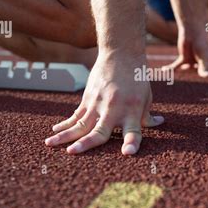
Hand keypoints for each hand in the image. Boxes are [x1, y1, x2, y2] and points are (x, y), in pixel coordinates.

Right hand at [45, 52, 163, 154]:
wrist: (121, 54)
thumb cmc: (137, 79)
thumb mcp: (146, 97)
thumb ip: (147, 115)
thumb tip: (157, 124)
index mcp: (133, 110)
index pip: (134, 130)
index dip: (131, 142)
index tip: (128, 153)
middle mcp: (114, 109)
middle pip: (99, 130)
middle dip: (86, 143)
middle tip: (73, 152)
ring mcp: (98, 103)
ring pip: (80, 123)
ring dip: (65, 135)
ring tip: (50, 144)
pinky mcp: (88, 98)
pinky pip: (75, 114)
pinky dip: (65, 124)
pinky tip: (54, 132)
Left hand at [163, 28, 207, 77]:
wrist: (191, 32)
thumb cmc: (201, 43)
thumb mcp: (204, 57)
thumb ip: (204, 68)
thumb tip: (207, 77)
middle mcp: (201, 63)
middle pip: (199, 73)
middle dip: (196, 78)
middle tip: (193, 86)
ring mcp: (192, 62)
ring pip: (187, 71)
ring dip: (183, 72)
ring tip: (180, 75)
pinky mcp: (183, 59)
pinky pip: (176, 66)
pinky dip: (170, 69)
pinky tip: (163, 70)